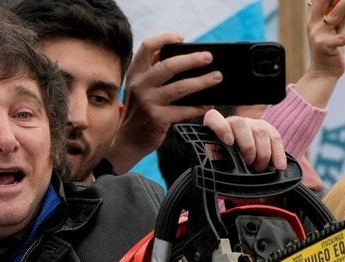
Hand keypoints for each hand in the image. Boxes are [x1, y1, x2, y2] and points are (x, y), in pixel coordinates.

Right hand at [109, 32, 221, 173]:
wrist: (128, 141)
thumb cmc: (139, 112)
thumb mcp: (139, 88)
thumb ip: (153, 71)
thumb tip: (177, 55)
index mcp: (136, 73)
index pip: (147, 47)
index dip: (164, 38)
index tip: (181, 38)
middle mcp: (140, 85)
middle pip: (169, 65)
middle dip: (192, 59)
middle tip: (208, 57)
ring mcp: (148, 102)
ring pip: (180, 88)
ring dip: (202, 81)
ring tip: (217, 77)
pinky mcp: (157, 118)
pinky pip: (183, 110)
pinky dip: (198, 107)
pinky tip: (209, 104)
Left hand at [203, 109, 285, 172]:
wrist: (239, 169)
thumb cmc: (224, 168)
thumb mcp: (216, 167)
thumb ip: (211, 163)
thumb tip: (213, 165)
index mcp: (215, 131)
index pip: (213, 118)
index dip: (221, 128)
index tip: (229, 142)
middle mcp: (233, 124)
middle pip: (241, 124)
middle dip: (247, 147)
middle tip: (249, 164)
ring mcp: (251, 125)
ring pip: (260, 131)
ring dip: (263, 154)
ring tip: (259, 169)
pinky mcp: (267, 130)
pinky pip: (275, 138)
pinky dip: (278, 154)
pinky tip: (279, 166)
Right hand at [296, 0, 344, 107]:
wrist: (323, 73)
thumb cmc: (330, 49)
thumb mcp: (332, 30)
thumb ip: (339, 17)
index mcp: (313, 18)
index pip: (318, 0)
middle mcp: (314, 24)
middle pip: (324, 1)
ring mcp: (319, 35)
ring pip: (336, 15)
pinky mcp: (327, 46)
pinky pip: (343, 38)